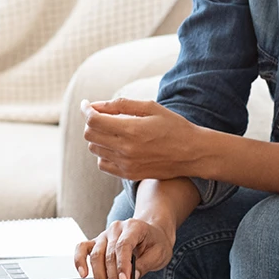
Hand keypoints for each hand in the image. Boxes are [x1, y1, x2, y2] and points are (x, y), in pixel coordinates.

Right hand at [72, 217, 174, 278]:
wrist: (152, 233)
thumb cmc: (156, 242)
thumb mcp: (159, 253)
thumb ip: (145, 264)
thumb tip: (132, 277)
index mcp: (133, 227)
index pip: (124, 246)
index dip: (122, 265)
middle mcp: (116, 229)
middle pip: (109, 255)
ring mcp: (104, 235)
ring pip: (96, 256)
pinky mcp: (96, 243)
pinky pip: (82, 249)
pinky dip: (79, 261)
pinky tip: (83, 274)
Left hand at [82, 98, 207, 180]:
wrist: (192, 153)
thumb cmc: (173, 126)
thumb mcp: (151, 107)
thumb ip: (121, 104)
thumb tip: (96, 105)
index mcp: (131, 129)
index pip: (94, 120)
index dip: (86, 110)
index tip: (86, 104)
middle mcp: (126, 149)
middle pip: (90, 134)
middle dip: (91, 121)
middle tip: (101, 115)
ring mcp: (126, 164)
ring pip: (95, 149)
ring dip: (97, 137)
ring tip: (112, 130)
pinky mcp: (129, 174)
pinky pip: (103, 164)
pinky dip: (103, 153)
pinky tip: (115, 145)